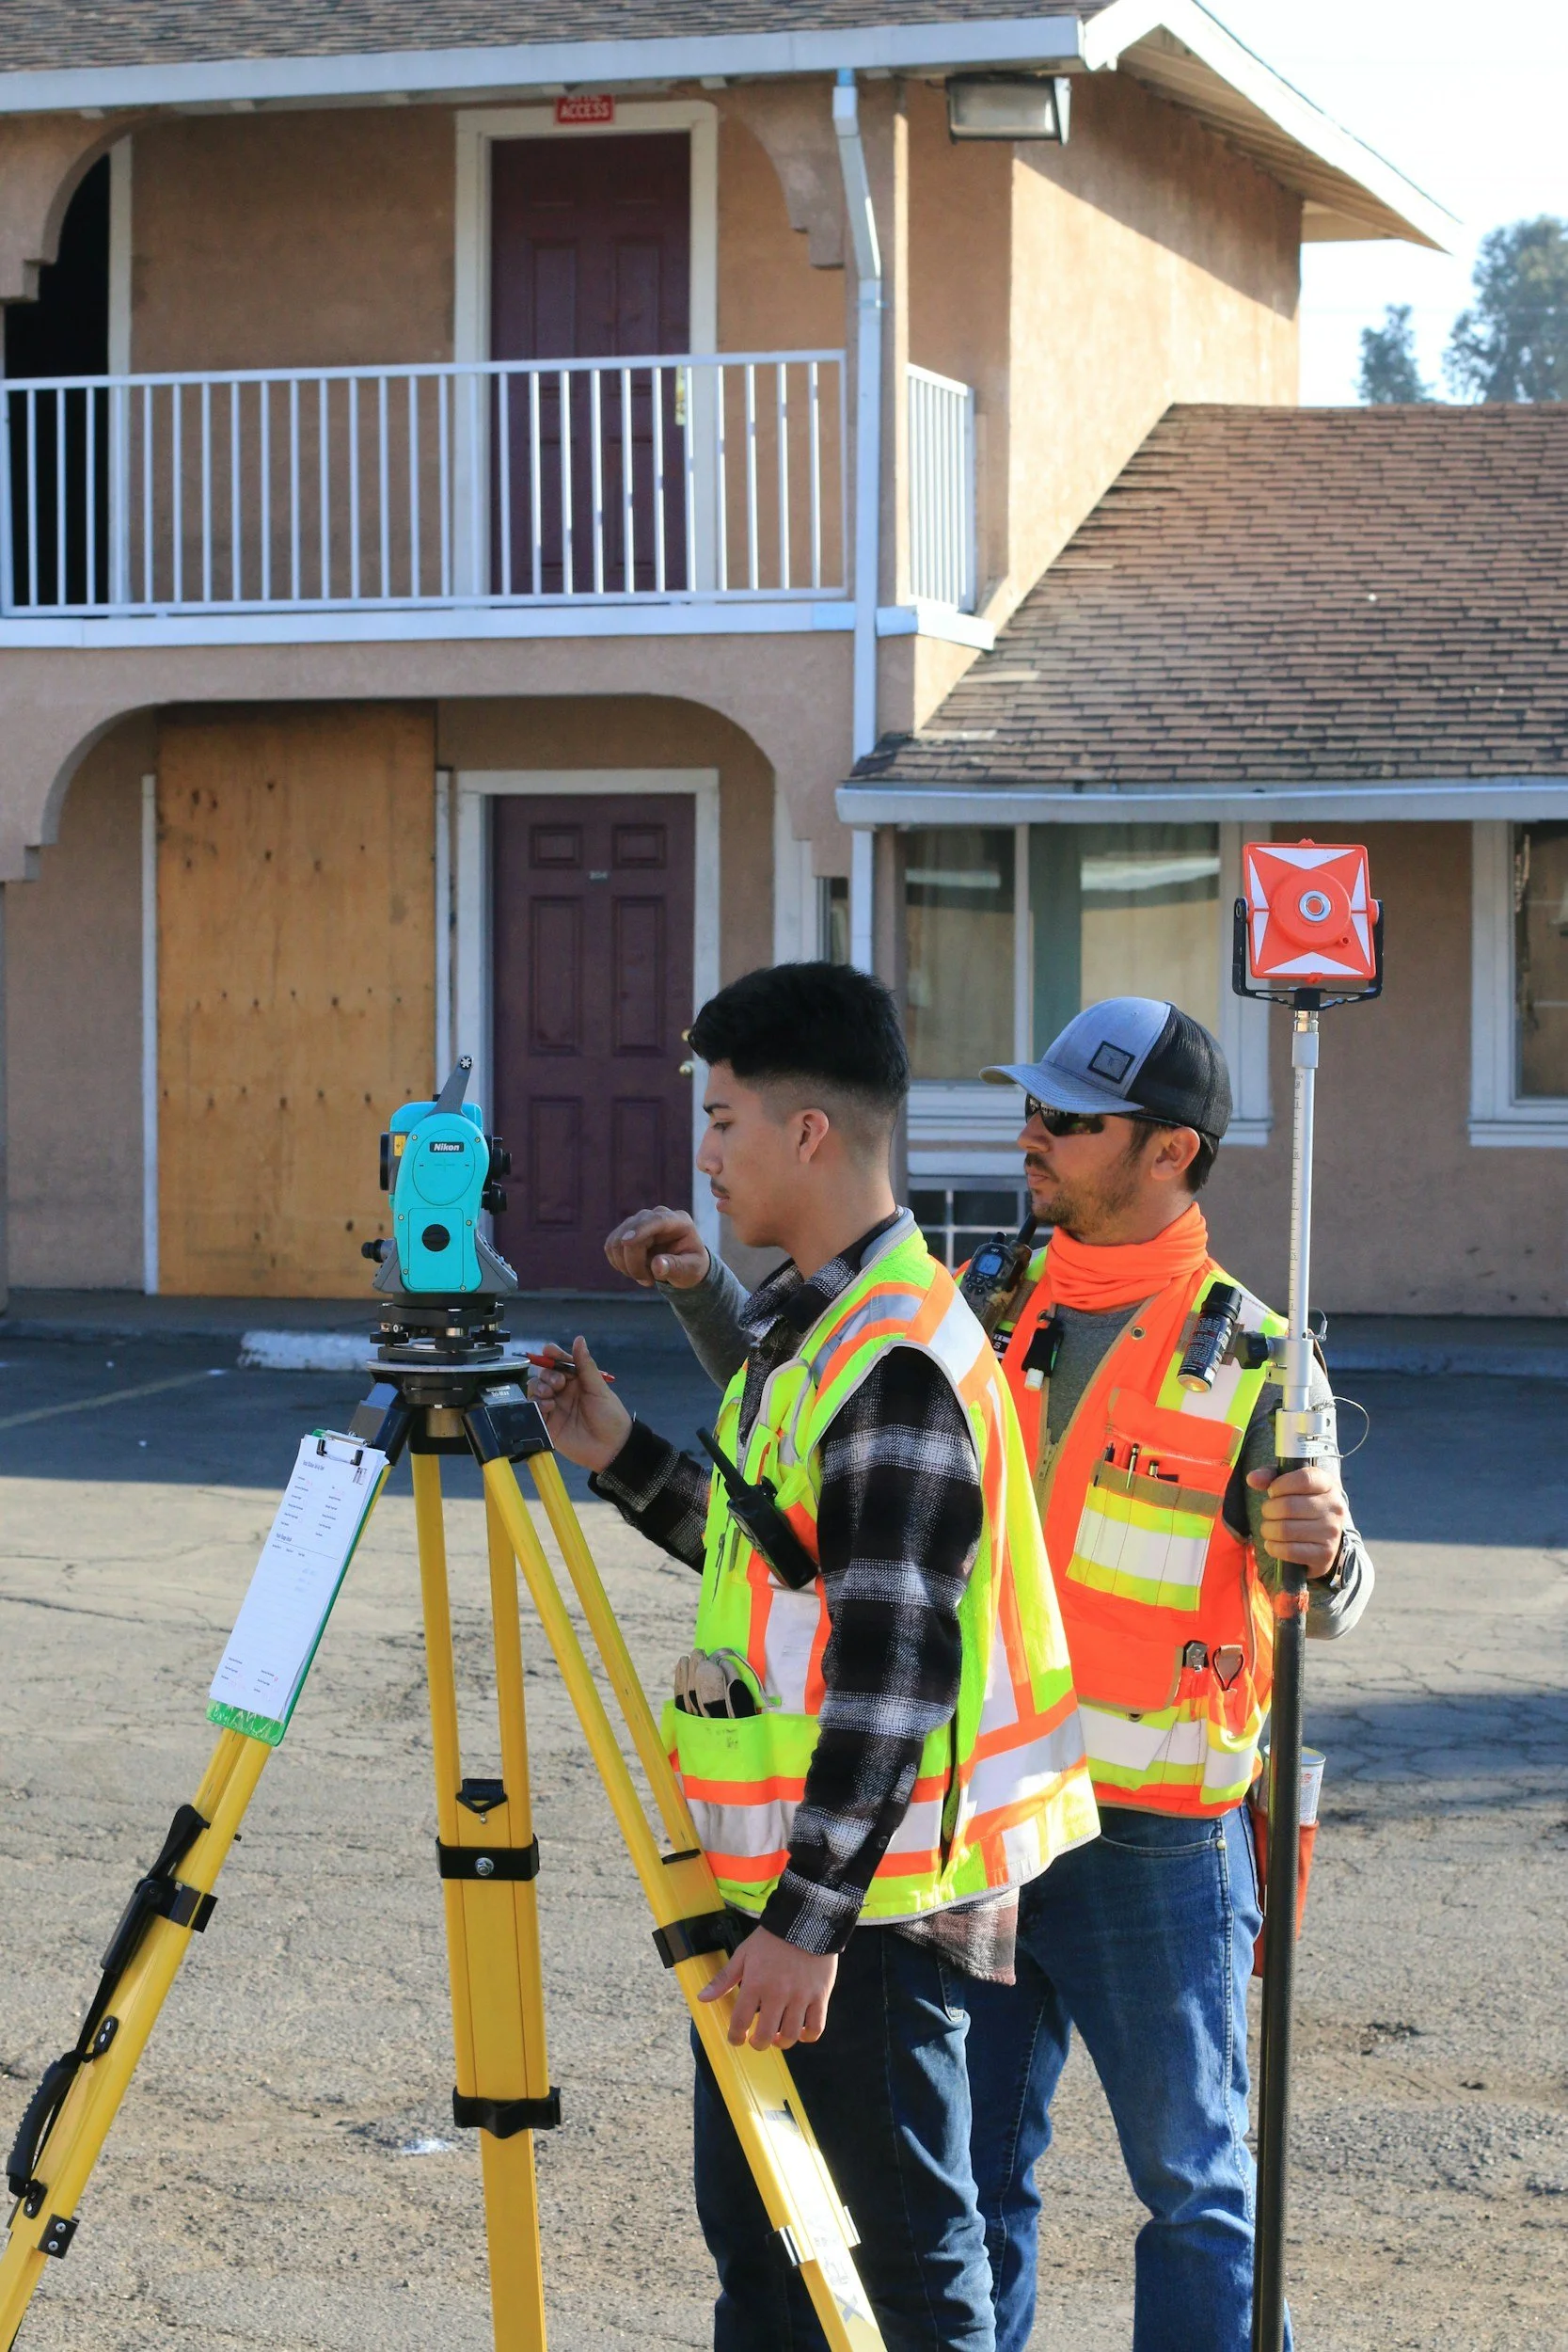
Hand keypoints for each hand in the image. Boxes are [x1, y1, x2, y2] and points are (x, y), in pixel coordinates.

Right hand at [526, 1337, 631, 1473]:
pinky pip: (534, 1410)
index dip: (553, 1355)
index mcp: (577, 1380)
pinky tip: (548, 1407)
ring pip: (536, 1390)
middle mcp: (563, 1392)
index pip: (559, 1363)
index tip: (549, 1351)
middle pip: (544, 1375)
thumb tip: (579, 1339)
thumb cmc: (610, 1415)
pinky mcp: (548, 1424)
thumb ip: (585, 1365)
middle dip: (547, 1374)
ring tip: (550, 1395)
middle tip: (559, 1383)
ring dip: (539, 1388)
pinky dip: (537, 1405)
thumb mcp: (599, 1389)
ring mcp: (554, 1407)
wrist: (612, 1448)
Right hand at [605, 1206, 710, 1289]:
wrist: (683, 1264)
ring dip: (626, 1266)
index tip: (627, 1242)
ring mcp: (639, 1222)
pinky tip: (635, 1271)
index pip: (657, 1220)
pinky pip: (611, 1247)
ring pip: (617, 1242)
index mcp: (679, 1221)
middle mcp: (657, 1216)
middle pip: (632, 1234)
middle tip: (648, 1282)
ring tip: (644, 1277)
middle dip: (634, 1263)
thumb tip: (657, 1265)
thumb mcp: (690, 1270)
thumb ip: (676, 1267)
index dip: (640, 1229)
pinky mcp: (626, 1231)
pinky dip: (619, 1263)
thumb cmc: (690, 1265)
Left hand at [698, 1925, 837, 2049]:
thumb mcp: (743, 1954)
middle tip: (757, 2040)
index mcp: (755, 1983)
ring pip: (790, 2036)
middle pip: (765, 2035)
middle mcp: (777, 1993)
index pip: (740, 2022)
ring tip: (777, 2037)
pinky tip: (800, 2032)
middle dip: (758, 2043)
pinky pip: (815, 2027)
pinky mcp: (819, 1996)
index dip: (735, 2036)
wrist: (806, 1921)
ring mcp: (800, 1996)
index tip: (736, 2039)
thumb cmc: (771, 1939)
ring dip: (781, 2043)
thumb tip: (702, 1998)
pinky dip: (807, 2036)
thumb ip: (724, 1979)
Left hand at [1247, 1462, 1347, 1578]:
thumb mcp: (1291, 1485)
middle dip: (1268, 1509)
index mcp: (1328, 1485)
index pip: (1304, 1479)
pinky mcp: (1324, 1554)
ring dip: (1268, 1530)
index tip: (1273, 1491)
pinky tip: (1272, 1543)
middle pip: (1289, 1506)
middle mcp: (1334, 1508)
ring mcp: (1331, 1532)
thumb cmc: (1302, 1504)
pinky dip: (1273, 1547)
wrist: (1324, 1536)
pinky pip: (1289, 1551)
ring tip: (1269, 1528)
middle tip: (1268, 1513)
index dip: (1280, 1485)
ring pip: (1285, 1530)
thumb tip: (1252, 1479)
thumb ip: (1271, 1477)